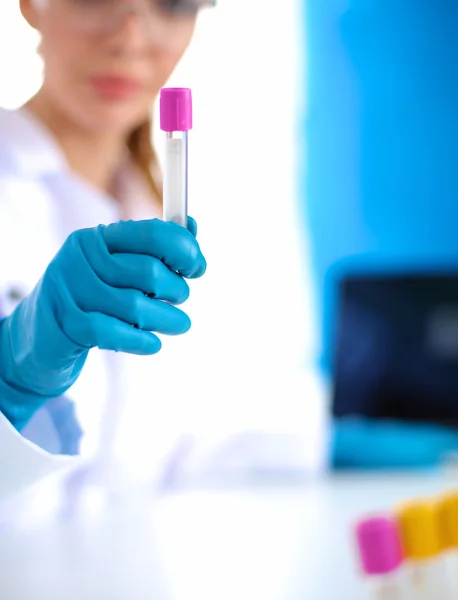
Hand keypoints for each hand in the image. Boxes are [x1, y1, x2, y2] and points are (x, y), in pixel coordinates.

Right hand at [0, 217, 205, 427]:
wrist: (40, 339)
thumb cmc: (89, 300)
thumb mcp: (117, 270)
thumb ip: (153, 250)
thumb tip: (192, 226)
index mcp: (96, 239)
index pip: (152, 234)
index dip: (184, 250)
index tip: (198, 267)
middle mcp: (81, 259)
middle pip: (149, 272)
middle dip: (177, 289)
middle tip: (181, 300)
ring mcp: (71, 292)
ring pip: (137, 306)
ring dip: (168, 319)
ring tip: (178, 324)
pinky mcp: (68, 325)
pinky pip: (117, 332)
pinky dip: (143, 340)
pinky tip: (153, 343)